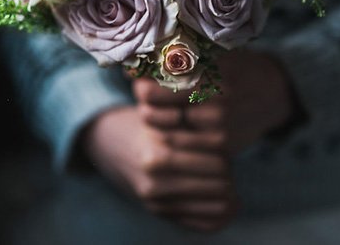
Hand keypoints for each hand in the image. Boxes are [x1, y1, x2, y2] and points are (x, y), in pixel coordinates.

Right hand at [80, 106, 238, 232]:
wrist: (111, 144)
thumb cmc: (147, 123)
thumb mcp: (166, 116)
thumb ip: (195, 126)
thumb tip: (227, 139)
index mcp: (159, 155)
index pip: (217, 162)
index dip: (226, 152)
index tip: (222, 143)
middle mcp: (156, 183)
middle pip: (220, 184)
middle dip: (228, 171)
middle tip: (225, 162)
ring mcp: (157, 202)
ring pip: (219, 206)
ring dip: (227, 192)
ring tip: (223, 178)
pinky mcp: (160, 214)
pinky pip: (206, 224)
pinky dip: (222, 214)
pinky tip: (224, 200)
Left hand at [137, 51, 296, 156]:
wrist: (274, 92)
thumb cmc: (234, 67)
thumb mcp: (211, 55)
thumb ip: (174, 60)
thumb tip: (130, 66)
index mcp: (208, 74)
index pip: (151, 89)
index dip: (139, 84)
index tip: (140, 77)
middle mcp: (213, 103)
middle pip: (151, 113)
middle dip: (145, 103)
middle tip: (150, 94)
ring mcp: (218, 129)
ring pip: (163, 132)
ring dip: (157, 121)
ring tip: (164, 109)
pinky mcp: (222, 148)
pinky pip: (181, 146)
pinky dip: (173, 135)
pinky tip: (178, 124)